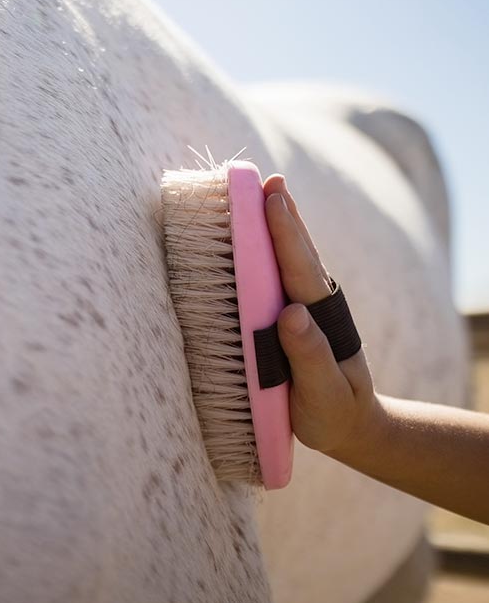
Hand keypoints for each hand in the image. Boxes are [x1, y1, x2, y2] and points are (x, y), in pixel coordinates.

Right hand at [262, 174, 378, 457]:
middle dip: (282, 214)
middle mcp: (313, 304)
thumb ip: (311, 356)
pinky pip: (278, 274)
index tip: (273, 198)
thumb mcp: (325, 393)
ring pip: (290, 258)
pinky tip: (255, 231)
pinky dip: (268, 246)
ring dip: (276, 223)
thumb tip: (292, 312)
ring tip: (264, 189)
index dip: (286, 233)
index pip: (301, 269)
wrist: (348, 423)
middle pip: (297, 252)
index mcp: (321, 319)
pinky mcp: (291, 313)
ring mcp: (304, 306)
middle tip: (266, 179)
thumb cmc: (334, 411)